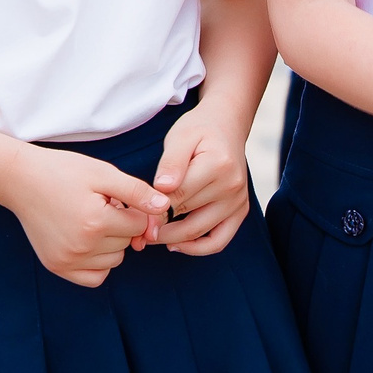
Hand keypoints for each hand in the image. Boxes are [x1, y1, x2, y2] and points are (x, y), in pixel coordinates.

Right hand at [3, 144, 169, 286]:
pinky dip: (99, 263)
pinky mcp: (57, 267)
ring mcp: (67, 260)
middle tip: (100, 205)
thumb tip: (164, 208)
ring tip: (92, 219)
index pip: (138, 224)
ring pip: (114, 260)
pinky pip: (95, 277)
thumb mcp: (103, 173)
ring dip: (112, 243)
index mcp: (95, 221)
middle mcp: (81, 246)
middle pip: (127, 243)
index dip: (134, 208)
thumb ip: (137, 192)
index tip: (118, 197)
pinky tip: (89, 241)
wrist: (22, 180)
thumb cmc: (64, 172)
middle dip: (122, 224)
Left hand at [150, 106, 252, 255]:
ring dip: (172, 240)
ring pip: (200, 233)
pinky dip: (197, 248)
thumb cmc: (199, 130)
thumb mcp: (180, 137)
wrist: (226, 125)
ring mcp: (239, 200)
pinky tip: (176, 244)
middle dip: (158, 228)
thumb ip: (171, 163)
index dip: (152, 211)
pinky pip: (219, 240)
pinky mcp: (240, 210)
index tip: (132, 217)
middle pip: (187, 218)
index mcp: (217, 165)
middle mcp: (232, 186)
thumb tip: (162, 188)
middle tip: (135, 232)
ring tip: (150, 237)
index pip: (177, 197)